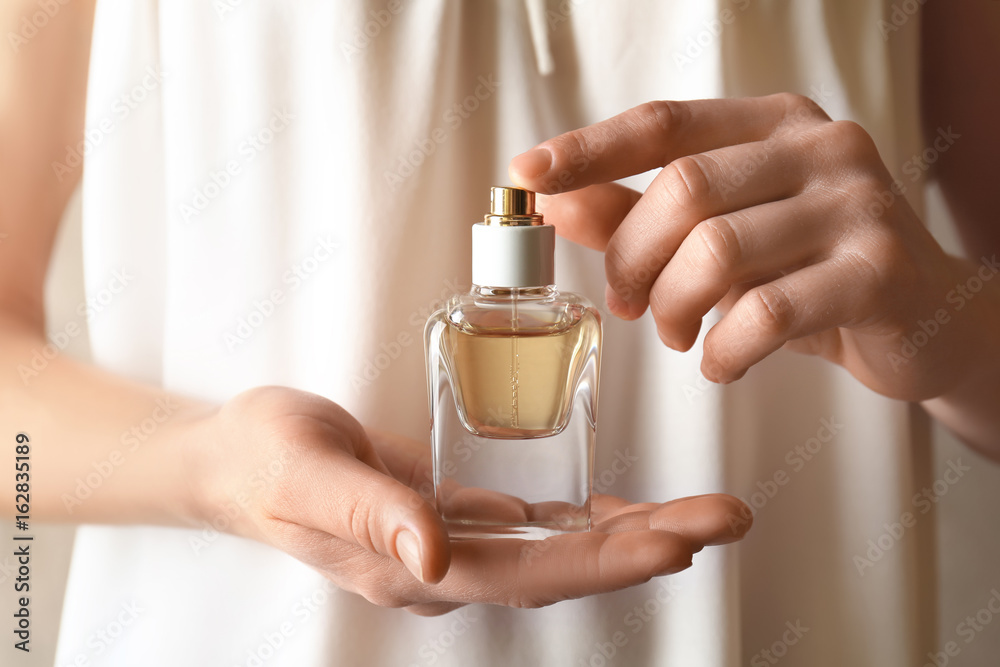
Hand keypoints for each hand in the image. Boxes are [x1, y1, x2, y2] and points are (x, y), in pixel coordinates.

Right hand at [185, 386, 751, 614]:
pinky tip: (621, 510)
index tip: (680, 538)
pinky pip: (533, 527)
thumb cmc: (264, 461)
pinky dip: (585, 519)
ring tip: (700, 515)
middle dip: (650, 545)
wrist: (234, 459)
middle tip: (725, 517)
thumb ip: (372, 516)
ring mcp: (452, 544)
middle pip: (565, 566)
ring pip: (559, 549)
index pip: (533, 573)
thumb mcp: (307, 477)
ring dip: (632, 533)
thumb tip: (438, 555)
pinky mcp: (451, 514)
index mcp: (415, 568)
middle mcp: (446, 565)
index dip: (610, 559)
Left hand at [509, 95, 990, 401]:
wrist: (924, 318)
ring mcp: (858, 206)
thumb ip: (641, 214)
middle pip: (684, 189)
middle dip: (633, 259)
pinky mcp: (879, 273)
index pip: (665, 123)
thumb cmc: (808, 270)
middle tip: (627, 303)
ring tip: (673, 334)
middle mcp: (820, 149)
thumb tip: (558, 203)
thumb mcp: (723, 234)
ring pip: (719, 252)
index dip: (590, 149)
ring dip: (673, 308)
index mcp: (774, 124)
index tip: (529, 175)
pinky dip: (724, 349)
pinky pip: (768, 313)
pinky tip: (720, 361)